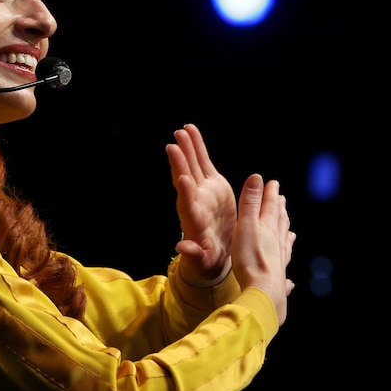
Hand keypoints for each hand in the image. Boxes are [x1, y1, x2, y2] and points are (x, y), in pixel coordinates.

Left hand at [165, 124, 236, 285]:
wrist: (216, 252)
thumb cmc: (206, 260)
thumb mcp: (201, 259)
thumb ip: (193, 253)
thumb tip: (181, 249)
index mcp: (193, 220)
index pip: (187, 203)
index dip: (185, 191)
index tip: (181, 177)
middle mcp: (195, 201)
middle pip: (187, 179)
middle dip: (181, 162)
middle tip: (174, 144)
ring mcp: (202, 190)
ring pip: (193, 165)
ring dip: (188, 148)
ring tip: (182, 130)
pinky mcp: (212, 184)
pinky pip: (203, 162)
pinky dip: (198, 147)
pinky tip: (192, 131)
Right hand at [231, 174, 295, 324]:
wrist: (262, 292)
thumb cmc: (251, 259)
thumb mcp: (246, 226)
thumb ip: (250, 202)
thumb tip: (257, 177)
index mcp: (268, 229)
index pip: (270, 207)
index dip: (271, 194)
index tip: (273, 183)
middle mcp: (277, 243)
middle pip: (279, 223)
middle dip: (279, 210)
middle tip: (282, 200)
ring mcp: (279, 261)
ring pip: (284, 245)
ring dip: (285, 235)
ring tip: (291, 232)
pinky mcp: (277, 278)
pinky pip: (283, 269)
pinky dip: (286, 272)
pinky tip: (291, 280)